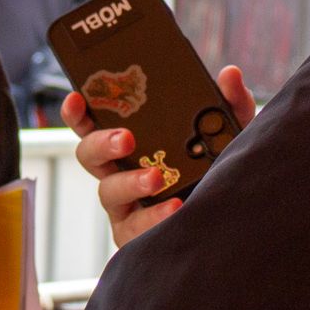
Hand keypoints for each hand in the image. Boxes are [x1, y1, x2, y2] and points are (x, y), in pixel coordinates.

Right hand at [66, 64, 255, 248]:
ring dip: (131, 181)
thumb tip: (230, 74)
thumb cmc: (215, 171)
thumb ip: (228, 103)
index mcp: (128, 144)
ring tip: (156, 177)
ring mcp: (124, 205)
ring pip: (109, 192)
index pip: (92, 123)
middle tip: (126, 138)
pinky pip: (135, 228)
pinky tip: (176, 208)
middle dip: (103, 143)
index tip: (76, 98)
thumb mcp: (227, 134)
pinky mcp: (136, 235)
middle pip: (89, 155)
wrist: (233, 219)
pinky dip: (154, 216)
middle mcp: (118, 172)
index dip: (78, 112)